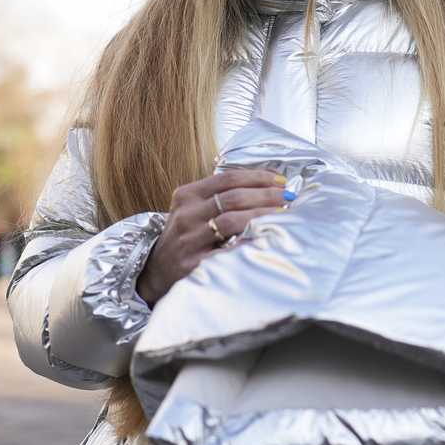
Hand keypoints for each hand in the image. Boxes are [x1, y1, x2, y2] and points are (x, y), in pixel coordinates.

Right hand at [136, 169, 291, 304]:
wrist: (157, 267)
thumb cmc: (186, 233)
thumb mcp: (195, 207)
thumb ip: (224, 193)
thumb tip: (269, 178)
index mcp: (187, 195)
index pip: (227, 179)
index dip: (257, 177)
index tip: (279, 179)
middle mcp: (186, 215)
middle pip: (232, 198)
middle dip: (265, 195)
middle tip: (287, 196)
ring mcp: (188, 240)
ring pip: (230, 221)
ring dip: (261, 215)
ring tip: (282, 214)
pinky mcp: (193, 263)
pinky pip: (226, 251)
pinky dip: (247, 242)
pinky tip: (264, 238)